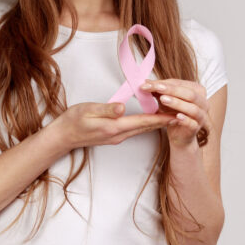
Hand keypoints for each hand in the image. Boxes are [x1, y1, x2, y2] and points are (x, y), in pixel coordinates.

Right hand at [53, 101, 175, 151]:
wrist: (63, 136)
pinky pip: (135, 130)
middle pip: (146, 126)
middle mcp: (119, 134)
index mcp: (114, 127)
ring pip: (142, 129)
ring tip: (171, 115)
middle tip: (181, 113)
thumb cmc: (73, 120)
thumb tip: (122, 107)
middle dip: (164, 120)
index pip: (142, 121)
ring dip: (156, 122)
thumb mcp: (88, 110)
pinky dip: (146, 123)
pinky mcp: (114, 136)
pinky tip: (151, 119)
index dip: (160, 117)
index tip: (176, 113)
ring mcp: (117, 137)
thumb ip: (106, 109)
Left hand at [140, 78, 210, 148]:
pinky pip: (192, 123)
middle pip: (189, 93)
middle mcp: (203, 102)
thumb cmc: (173, 114)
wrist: (179, 135)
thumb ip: (158, 91)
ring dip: (177, 103)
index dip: (165, 83)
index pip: (181, 84)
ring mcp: (201, 116)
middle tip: (157, 88)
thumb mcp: (165, 100)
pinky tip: (177, 116)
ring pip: (193, 108)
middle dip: (172, 90)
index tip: (148, 83)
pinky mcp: (196, 128)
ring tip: (163, 99)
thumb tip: (146, 81)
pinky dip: (185, 119)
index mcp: (197, 91)